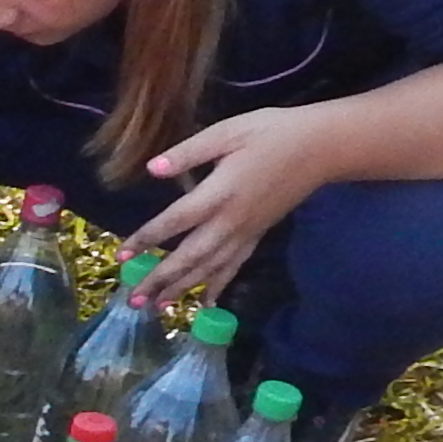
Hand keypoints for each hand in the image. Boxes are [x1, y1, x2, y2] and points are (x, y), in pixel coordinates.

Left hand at [132, 104, 341, 300]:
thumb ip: (188, 153)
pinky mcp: (258, 235)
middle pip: (190, 257)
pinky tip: (205, 303)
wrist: (320, 147)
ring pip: (210, 268)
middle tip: (133, 300)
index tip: (122, 255)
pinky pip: (234, 266)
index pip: (175, 221)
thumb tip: (151, 168)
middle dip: (160, 280)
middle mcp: (231, 221)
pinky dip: (218, 286)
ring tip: (158, 308)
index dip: (147, 238)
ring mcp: (246, 232)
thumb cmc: (270, 133)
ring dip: (183, 289)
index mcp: (219, 193)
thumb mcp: (226, 132)